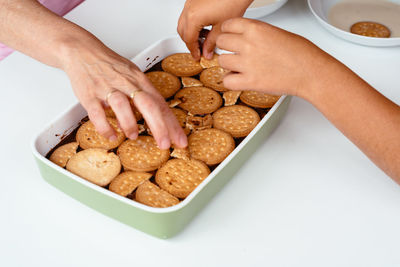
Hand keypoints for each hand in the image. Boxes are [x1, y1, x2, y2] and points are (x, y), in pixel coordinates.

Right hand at [61, 39, 186, 148]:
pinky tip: (111, 135)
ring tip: (134, 136)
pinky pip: (97, 113)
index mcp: (139, 80)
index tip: (180, 140)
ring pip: (122, 105)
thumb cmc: (109, 65)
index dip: (172, 124)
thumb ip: (143, 96)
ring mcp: (107, 88)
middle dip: (159, 126)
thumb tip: (155, 119)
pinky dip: (105, 127)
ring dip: (130, 124)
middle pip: (148, 104)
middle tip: (165, 144)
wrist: (81, 50)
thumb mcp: (132, 76)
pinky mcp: (89, 94)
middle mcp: (126, 83)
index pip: (161, 104)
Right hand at [178, 0, 251, 59]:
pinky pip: (188, 14)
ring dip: (190, 32)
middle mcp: (188, 9)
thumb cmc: (232, 1)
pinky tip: (205, 26)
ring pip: (183, 22)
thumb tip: (207, 52)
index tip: (197, 56)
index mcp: (193, 18)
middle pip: (182, 31)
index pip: (188, 39)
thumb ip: (211, 43)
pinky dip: (192, 23)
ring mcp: (190, 2)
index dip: (193, 50)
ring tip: (203, 39)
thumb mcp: (221, 28)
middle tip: (199, 50)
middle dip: (190, 42)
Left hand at [216, 18, 330, 98]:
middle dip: (226, 47)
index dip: (227, 32)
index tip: (230, 37)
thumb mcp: (276, 32)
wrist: (311, 72)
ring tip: (238, 67)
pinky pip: (227, 81)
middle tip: (233, 52)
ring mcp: (247, 63)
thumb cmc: (300, 53)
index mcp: (256, 28)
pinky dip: (231, 81)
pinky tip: (239, 79)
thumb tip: (244, 37)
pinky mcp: (250, 82)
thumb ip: (257, 33)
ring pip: (221, 61)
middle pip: (221, 41)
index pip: (228, 25)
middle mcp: (249, 44)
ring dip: (228, 65)